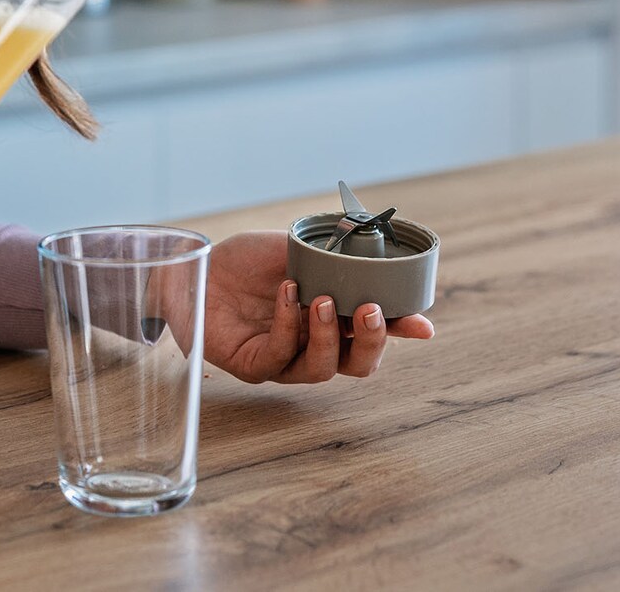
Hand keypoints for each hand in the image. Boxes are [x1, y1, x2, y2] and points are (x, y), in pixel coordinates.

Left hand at [198, 230, 433, 383]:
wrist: (197, 265)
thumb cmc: (247, 261)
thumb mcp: (298, 251)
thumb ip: (336, 259)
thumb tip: (378, 252)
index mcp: (331, 321)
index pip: (373, 335)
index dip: (400, 332)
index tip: (422, 325)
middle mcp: (312, 346)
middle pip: (357, 366)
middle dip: (371, 342)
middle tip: (369, 310)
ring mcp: (283, 360)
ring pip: (322, 369)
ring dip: (328, 335)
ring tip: (321, 300)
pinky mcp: (252, 366)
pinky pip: (279, 356)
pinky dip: (288, 323)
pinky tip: (287, 293)